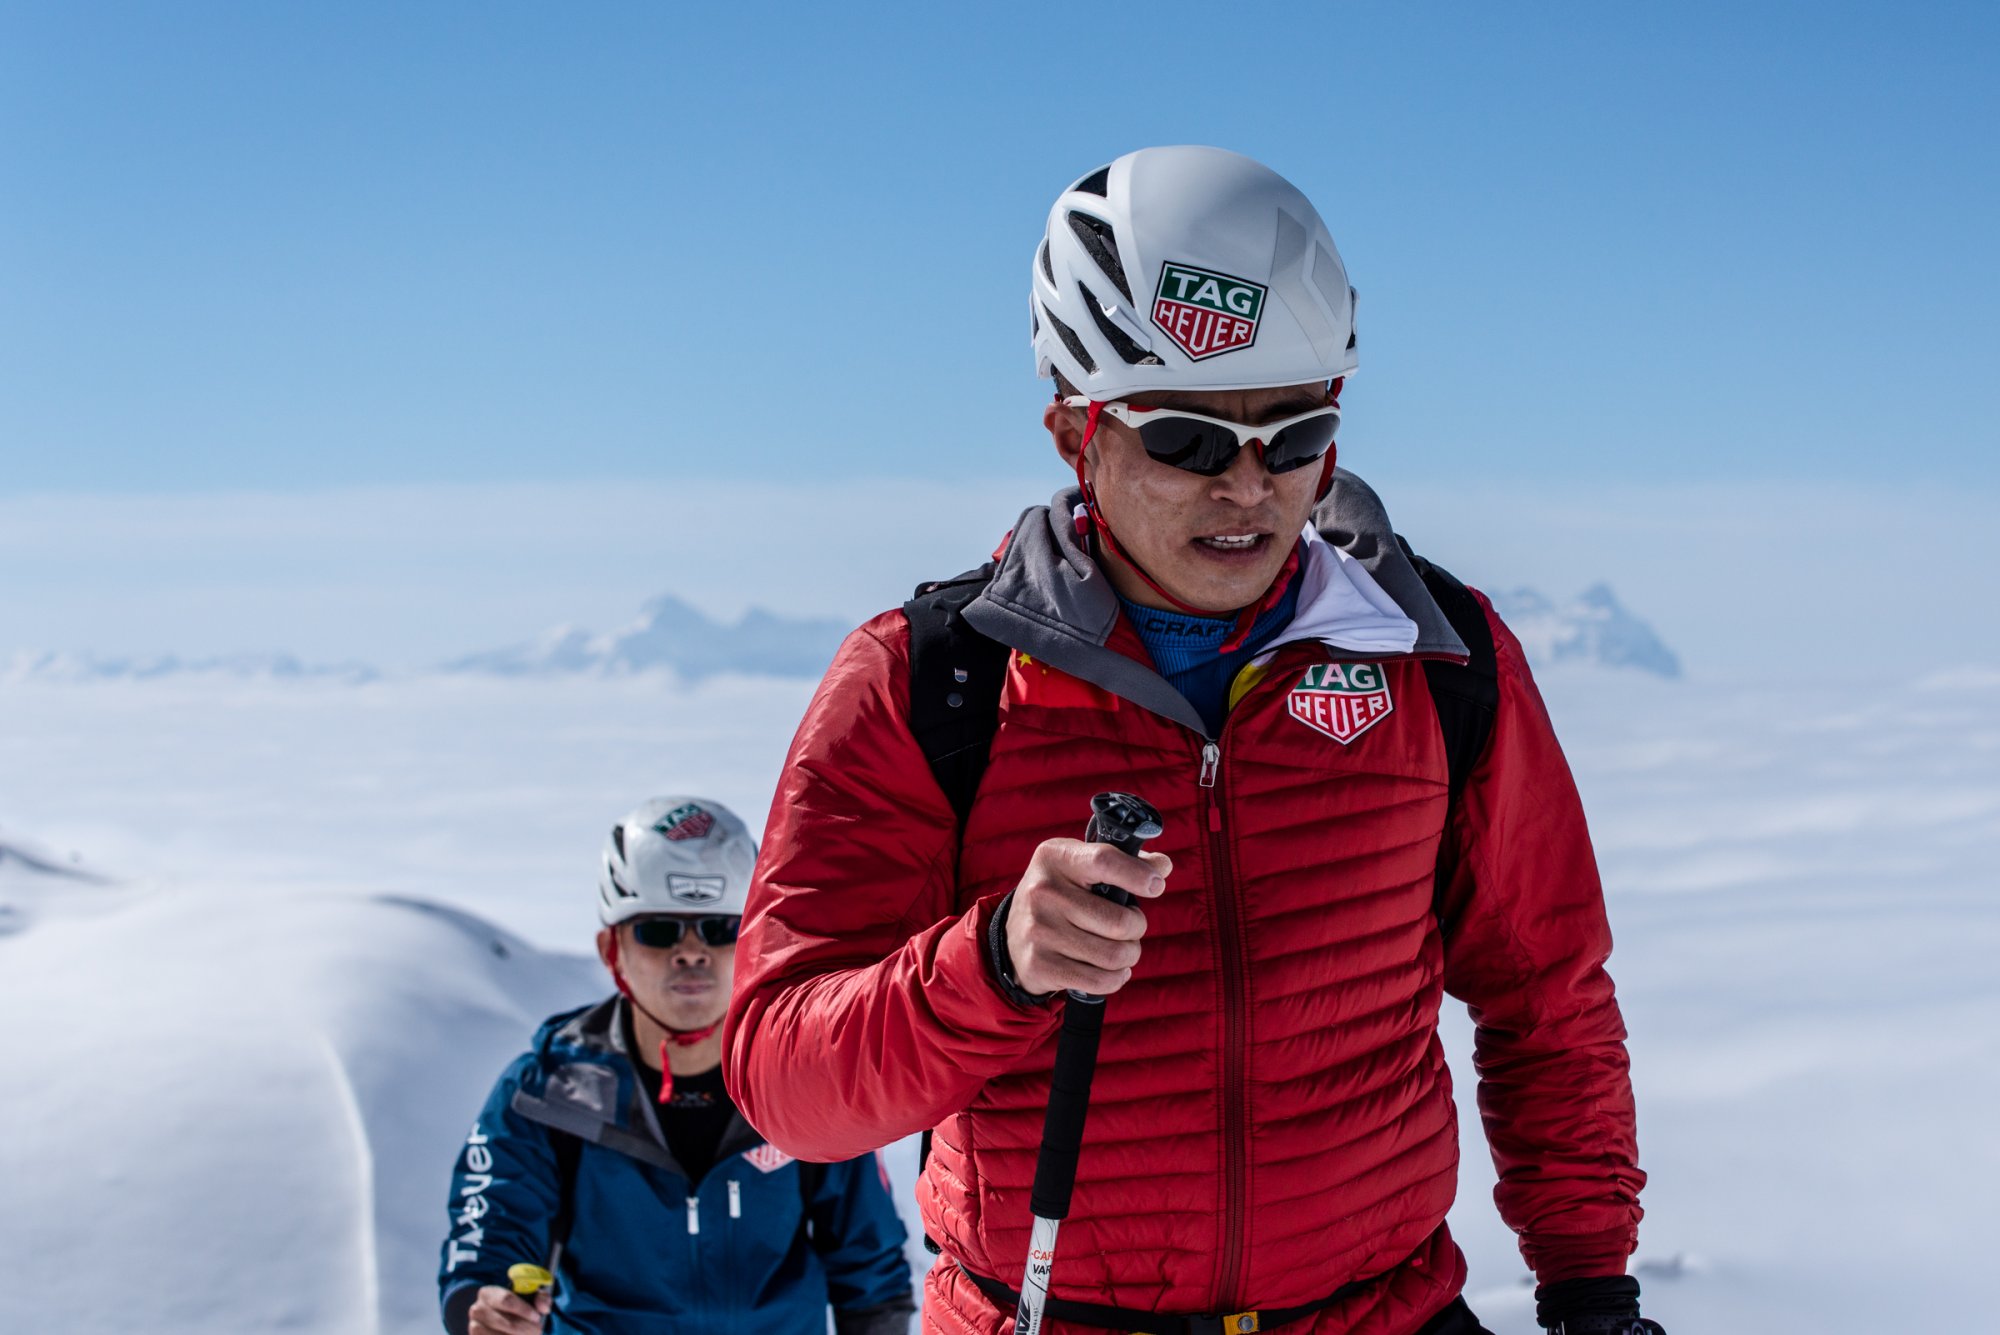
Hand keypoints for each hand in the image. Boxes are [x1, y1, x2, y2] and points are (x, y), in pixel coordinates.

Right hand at [468, 1283, 549, 1334]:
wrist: (503, 1321)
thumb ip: (541, 1298)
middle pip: (505, 1322)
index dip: (524, 1310)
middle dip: (525, 1328)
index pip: (506, 1300)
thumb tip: (543, 1307)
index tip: (537, 1317)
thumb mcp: (530, 1298)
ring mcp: (474, 1327)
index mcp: (487, 1293)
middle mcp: (477, 1309)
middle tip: (538, 1330)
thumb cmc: (518, 1307)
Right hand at [1004, 837, 1169, 995]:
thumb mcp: (1081, 866)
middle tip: (1130, 926)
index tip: (1156, 886)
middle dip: (1137, 928)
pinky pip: (1100, 981)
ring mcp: (1038, 931)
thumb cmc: (1062, 894)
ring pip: (1114, 955)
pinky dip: (1116, 979)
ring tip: (1121, 948)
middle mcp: (1042, 891)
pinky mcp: (1039, 965)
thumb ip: (1124, 862)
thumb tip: (1162, 866)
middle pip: (1119, 921)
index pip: (1104, 860)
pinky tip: (1111, 970)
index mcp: (1055, 857)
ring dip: (1129, 955)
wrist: (1013, 936)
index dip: (1138, 875)